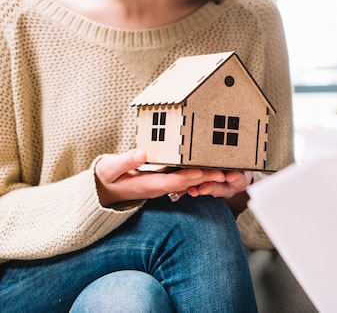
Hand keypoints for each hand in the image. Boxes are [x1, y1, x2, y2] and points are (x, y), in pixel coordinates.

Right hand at [93, 149, 251, 205]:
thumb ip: (125, 162)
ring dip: (206, 176)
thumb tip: (141, 153)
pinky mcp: (163, 181)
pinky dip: (197, 174)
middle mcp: (158, 187)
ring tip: (225, 168)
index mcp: (147, 185)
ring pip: (188, 181)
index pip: (172, 182)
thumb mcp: (109, 169)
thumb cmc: (105, 178)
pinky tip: (210, 166)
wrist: (103, 191)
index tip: (203, 171)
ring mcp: (162, 185)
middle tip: (225, 171)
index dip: (188, 178)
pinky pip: (183, 179)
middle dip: (205, 177)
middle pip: (186, 183)